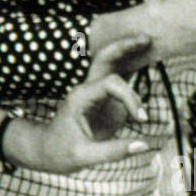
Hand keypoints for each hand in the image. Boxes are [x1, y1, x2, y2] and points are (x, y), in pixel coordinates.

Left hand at [23, 35, 153, 173]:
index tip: (141, 119)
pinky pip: (120, 78)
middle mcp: (88, 89)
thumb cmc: (60, 152)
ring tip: (149, 41)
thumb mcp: (84, 156)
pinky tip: (146, 58)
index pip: (111, 83)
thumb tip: (144, 145)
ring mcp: (96, 92)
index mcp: (80, 96)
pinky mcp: (105, 100)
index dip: (130, 98)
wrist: (46, 152)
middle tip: (147, 39)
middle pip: (106, 58)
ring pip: (112, 63)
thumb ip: (113, 151)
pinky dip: (132, 67)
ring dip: (129, 52)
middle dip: (125, 47)